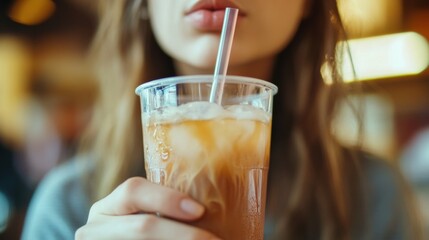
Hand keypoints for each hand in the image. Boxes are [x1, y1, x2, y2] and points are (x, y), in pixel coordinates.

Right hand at [75, 177, 220, 238]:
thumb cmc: (137, 230)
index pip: (133, 190)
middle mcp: (96, 230)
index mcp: (106, 208)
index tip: (200, 211)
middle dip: (186, 235)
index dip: (167, 199)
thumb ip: (160, 209)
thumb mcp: (137, 216)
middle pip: (143, 227)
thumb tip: (208, 208)